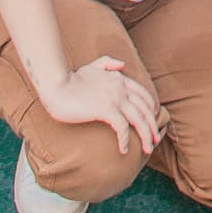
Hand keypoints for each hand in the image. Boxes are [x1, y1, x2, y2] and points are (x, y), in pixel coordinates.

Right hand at [37, 53, 161, 153]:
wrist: (56, 86)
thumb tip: (122, 65)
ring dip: (146, 136)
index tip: (153, 122)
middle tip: (156, 140)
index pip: (144, 95)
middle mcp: (120, 87)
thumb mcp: (91, 66)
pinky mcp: (105, 109)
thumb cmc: (70, 79)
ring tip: (148, 149)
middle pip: (145, 109)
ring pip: (139, 119)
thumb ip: (107, 63)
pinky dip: (125, 140)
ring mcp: (114, 98)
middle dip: (153, 126)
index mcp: (119, 78)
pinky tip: (124, 150)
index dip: (151, 109)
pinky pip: (122, 127)